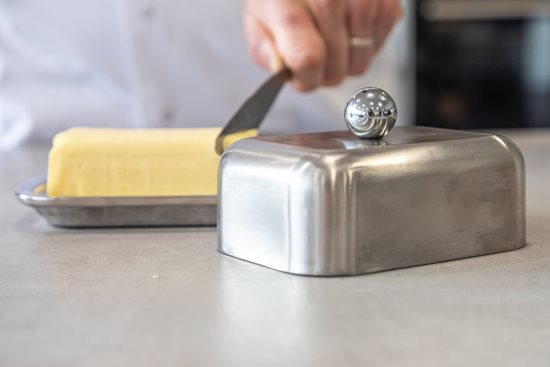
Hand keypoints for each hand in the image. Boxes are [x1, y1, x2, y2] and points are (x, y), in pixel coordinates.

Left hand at [244, 0, 402, 91]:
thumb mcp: (258, 21)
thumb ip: (264, 51)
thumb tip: (280, 70)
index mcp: (285, 4)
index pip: (308, 59)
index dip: (305, 77)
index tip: (300, 70)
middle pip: (336, 69)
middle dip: (324, 71)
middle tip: (317, 52)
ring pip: (360, 62)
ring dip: (347, 60)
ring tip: (334, 39)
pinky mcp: (387, 0)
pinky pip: (381, 44)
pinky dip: (368, 44)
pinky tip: (353, 28)